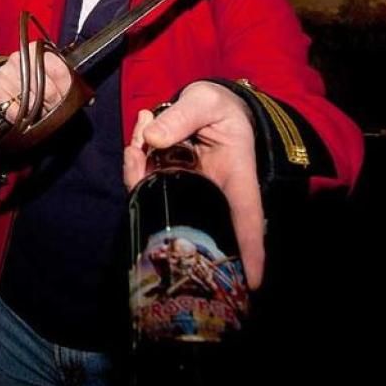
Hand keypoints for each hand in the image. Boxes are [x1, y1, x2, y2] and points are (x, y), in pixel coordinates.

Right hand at [0, 42, 71, 123]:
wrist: (1, 83)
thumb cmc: (30, 79)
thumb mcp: (49, 74)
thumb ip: (66, 80)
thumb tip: (88, 99)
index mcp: (38, 51)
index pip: (60, 71)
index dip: (67, 90)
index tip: (67, 99)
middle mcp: (20, 58)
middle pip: (48, 90)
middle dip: (54, 105)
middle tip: (51, 108)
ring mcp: (5, 72)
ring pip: (32, 103)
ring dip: (38, 113)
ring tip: (36, 110)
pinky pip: (15, 112)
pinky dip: (21, 118)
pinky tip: (22, 113)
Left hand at [124, 81, 264, 287]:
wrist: (207, 104)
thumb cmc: (218, 107)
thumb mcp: (205, 102)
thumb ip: (181, 116)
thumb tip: (151, 137)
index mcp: (236, 176)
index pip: (247, 218)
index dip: (251, 252)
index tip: (252, 284)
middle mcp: (212, 193)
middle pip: (190, 219)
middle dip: (156, 202)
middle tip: (138, 158)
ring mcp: (186, 191)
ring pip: (156, 198)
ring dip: (138, 169)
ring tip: (143, 129)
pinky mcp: (166, 184)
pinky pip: (143, 182)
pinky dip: (134, 162)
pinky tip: (138, 136)